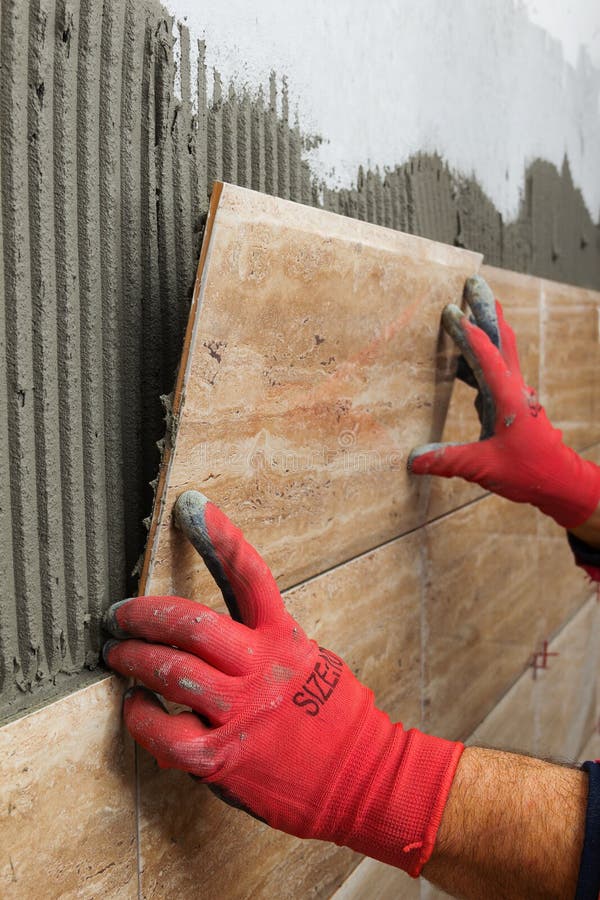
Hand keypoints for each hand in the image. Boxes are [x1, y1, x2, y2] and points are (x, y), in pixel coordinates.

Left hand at [103, 490, 462, 875]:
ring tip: (117, 653)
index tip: (191, 505)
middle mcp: (262, 669)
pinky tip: (136, 709)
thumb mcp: (308, 661)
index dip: (219, 536)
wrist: (364, 779)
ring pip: (171, 673)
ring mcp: (242, 713)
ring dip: (134, 659)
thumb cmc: (334, 718)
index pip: (250, 574)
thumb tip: (216, 635)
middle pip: (192, 625)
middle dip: (144, 614)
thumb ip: (266, 642)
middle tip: (118, 614)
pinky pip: (165, 733)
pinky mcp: (225, 758)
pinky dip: (141, 718)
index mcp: (284, 638)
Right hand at [408, 276, 599, 529]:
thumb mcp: (484, 468)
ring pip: (502, 350)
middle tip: (473, 283)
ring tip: (469, 308)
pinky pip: (495, 370)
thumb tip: (413, 460)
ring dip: (486, 327)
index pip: (486, 357)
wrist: (559, 480)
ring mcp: (516, 393)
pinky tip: (463, 358)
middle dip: (486, 310)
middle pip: (501, 339)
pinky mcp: (513, 402)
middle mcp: (514, 388)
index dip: (468, 333)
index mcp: (508, 397)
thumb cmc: (528, 471)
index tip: (451, 311)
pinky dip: (481, 355)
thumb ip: (448, 461)